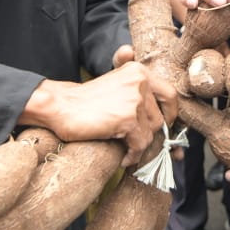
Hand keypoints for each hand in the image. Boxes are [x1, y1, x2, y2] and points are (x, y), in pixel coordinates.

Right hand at [23, 61, 175, 166]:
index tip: (162, 127)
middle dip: (152, 135)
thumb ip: (140, 97)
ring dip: (140, 146)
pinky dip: (133, 155)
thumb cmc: (85, 102)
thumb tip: (167, 122)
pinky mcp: (127, 118)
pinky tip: (123, 157)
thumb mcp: (116, 89)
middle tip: (142, 144)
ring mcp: (135, 99)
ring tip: (127, 150)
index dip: (170, 114)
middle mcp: (140, 81)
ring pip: (151, 132)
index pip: (170, 95)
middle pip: (160, 117)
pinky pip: (140, 144)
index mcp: (139, 71)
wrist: (59, 106)